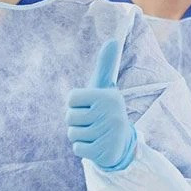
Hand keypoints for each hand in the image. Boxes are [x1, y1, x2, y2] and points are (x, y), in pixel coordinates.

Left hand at [67, 41, 136, 170]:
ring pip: (72, 133)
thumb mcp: (104, 88)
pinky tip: (96, 145)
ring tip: (95, 133)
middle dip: (77, 121)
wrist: (121, 142)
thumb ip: (105, 65)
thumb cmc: (105, 110)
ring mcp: (108, 133)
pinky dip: (83, 148)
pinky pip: (77, 148)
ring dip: (80, 135)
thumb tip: (113, 39)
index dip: (76, 104)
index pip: (71, 99)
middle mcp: (110, 113)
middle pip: (69, 117)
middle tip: (93, 122)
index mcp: (108, 96)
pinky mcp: (104, 151)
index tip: (91, 107)